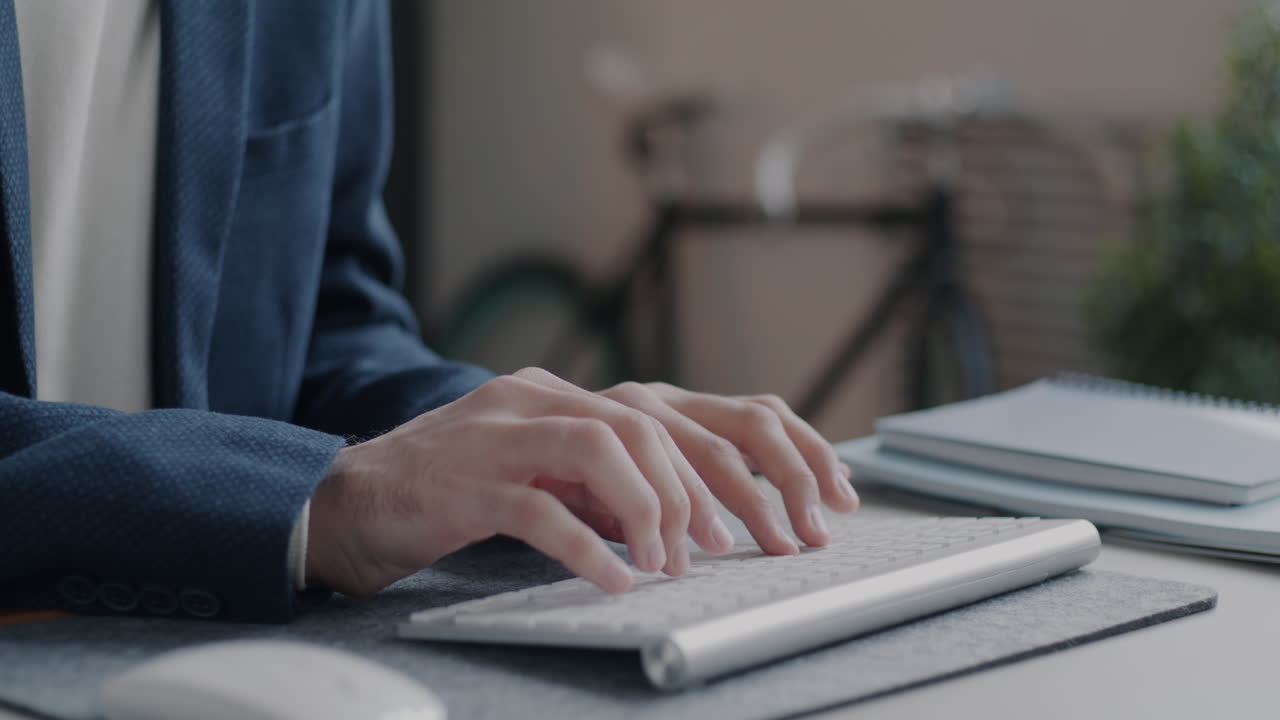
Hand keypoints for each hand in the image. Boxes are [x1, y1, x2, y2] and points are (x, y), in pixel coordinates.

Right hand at [306, 368, 857, 596]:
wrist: (351, 498)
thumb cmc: (453, 491)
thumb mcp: (545, 475)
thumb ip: (605, 481)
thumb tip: (683, 514)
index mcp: (567, 396)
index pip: (675, 413)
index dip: (742, 459)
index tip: (790, 508)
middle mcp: (541, 399)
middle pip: (653, 425)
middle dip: (710, 490)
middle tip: (739, 547)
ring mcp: (501, 433)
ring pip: (605, 449)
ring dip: (653, 511)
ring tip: (671, 564)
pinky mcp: (467, 480)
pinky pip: (542, 509)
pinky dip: (587, 547)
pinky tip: (614, 581)